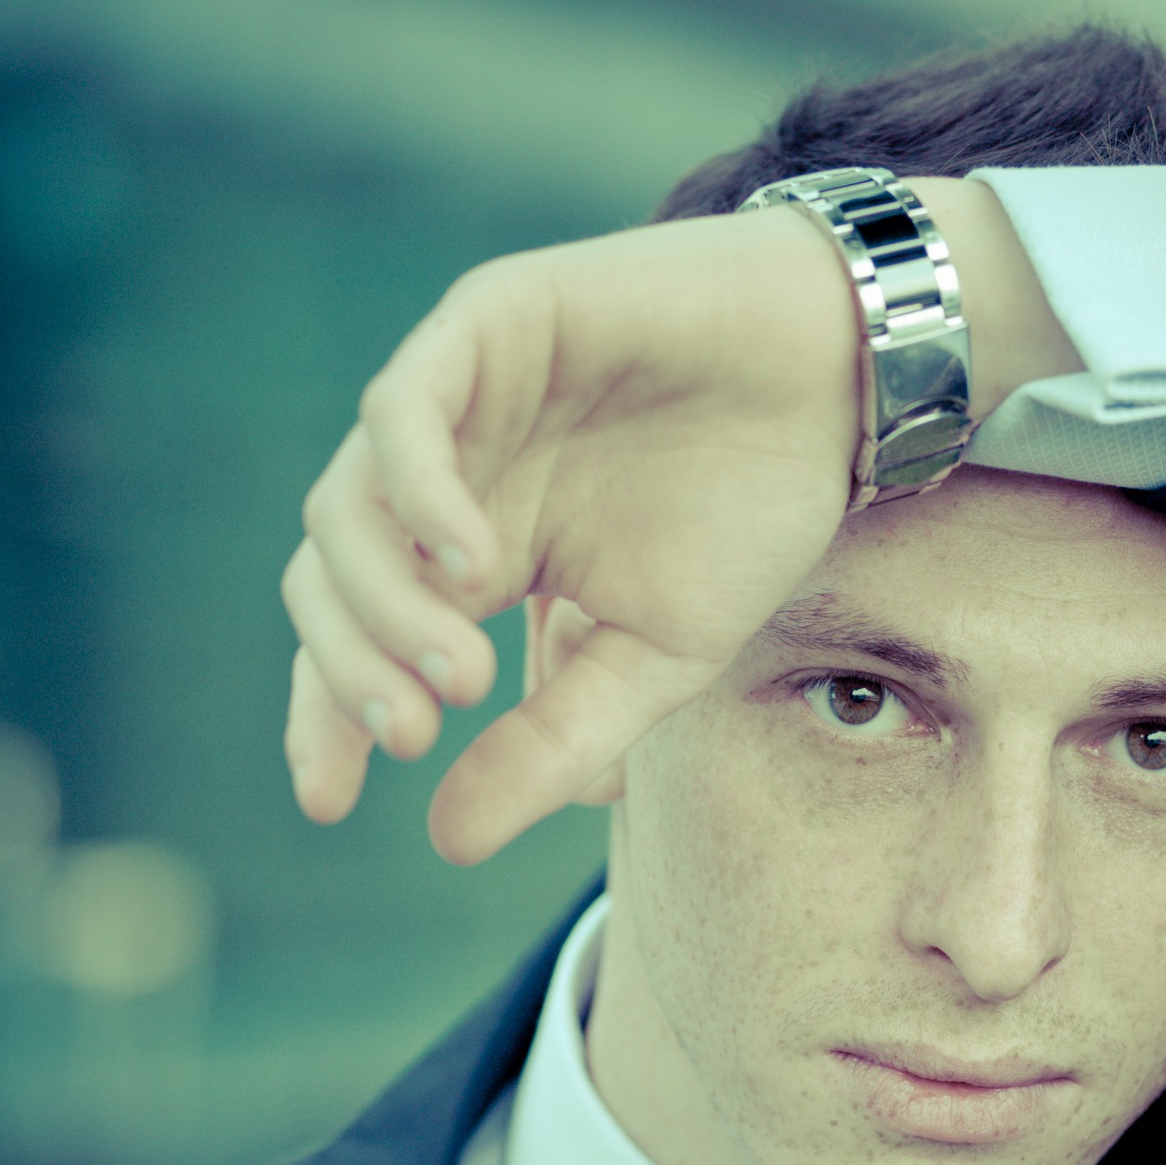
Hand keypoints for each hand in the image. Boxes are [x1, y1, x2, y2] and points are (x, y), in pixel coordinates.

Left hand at [282, 208, 858, 862]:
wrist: (837, 385)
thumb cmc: (750, 510)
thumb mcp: (654, 658)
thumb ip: (555, 741)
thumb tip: (448, 842)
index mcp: (473, 555)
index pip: (359, 639)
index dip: (328, 717)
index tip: (331, 803)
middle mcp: (446, 478)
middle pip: (330, 580)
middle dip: (350, 669)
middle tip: (417, 735)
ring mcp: (458, 399)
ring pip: (347, 506)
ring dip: (384, 603)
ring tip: (460, 672)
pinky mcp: (486, 322)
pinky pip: (403, 409)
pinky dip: (415, 492)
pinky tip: (470, 563)